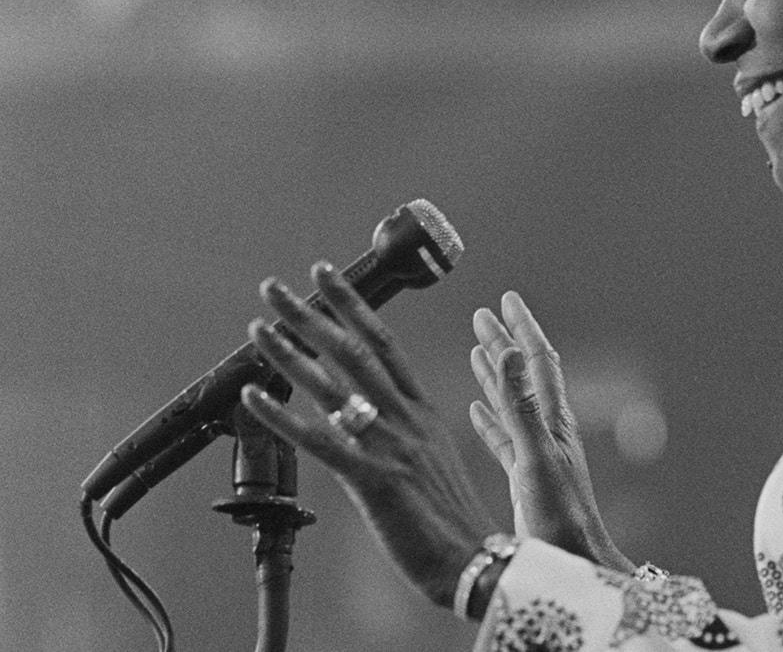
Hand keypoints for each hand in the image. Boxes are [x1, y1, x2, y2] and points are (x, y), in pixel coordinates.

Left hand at [239, 263, 493, 609]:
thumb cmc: (451, 515)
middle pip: (354, 350)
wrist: (475, 560)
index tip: (325, 275)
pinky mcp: (373, 480)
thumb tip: (366, 408)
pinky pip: (321, 441)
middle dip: (311, 313)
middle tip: (276, 287)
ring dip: (290, 353)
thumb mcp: (434, 455)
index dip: (351, 306)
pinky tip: (254, 398)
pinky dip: (284, 417)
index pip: (383, 341)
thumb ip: (403, 426)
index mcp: (422, 409)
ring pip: (334, 386)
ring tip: (257, 329)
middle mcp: (406, 417)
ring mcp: (390, 445)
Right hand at [470, 291, 633, 572]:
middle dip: (504, 342)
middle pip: (522, 374)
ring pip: (512, 401)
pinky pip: (504, 435)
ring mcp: (537, 452)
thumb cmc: (560, 517)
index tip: (507, 300)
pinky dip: (490, 417)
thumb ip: (521, 404)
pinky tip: (477, 410)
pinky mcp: (526, 476)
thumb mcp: (535, 455)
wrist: (574, 563)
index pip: (538, 359)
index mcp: (552, 419)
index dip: (522, 328)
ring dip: (495, 373)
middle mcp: (547, 429)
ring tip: (477, 349)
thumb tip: (515, 353)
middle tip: (483, 315)